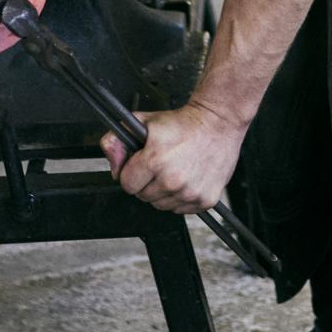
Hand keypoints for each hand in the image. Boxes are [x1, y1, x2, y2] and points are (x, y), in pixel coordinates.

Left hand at [104, 100, 247, 214]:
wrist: (218, 122)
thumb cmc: (183, 122)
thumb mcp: (143, 122)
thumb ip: (116, 140)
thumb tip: (114, 167)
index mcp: (155, 160)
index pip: (127, 184)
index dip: (132, 173)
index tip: (142, 164)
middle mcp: (172, 180)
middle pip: (143, 196)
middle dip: (147, 182)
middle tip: (161, 165)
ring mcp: (190, 192)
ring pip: (161, 205)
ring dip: (164, 192)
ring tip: (175, 170)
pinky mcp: (204, 200)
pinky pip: (181, 209)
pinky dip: (181, 197)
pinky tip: (188, 178)